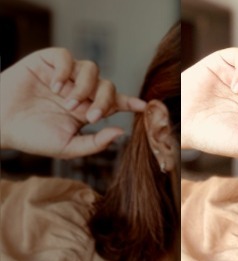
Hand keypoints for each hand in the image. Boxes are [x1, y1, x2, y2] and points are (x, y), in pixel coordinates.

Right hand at [0, 48, 145, 157]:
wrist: (1, 124)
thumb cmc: (33, 137)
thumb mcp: (68, 147)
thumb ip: (95, 143)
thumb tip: (121, 133)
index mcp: (88, 109)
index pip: (115, 102)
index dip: (130, 102)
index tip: (143, 105)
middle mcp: (80, 90)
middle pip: (107, 85)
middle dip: (103, 100)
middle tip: (87, 114)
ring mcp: (65, 75)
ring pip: (91, 69)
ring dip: (84, 87)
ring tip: (67, 101)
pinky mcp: (48, 62)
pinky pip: (67, 56)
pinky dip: (66, 70)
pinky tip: (55, 85)